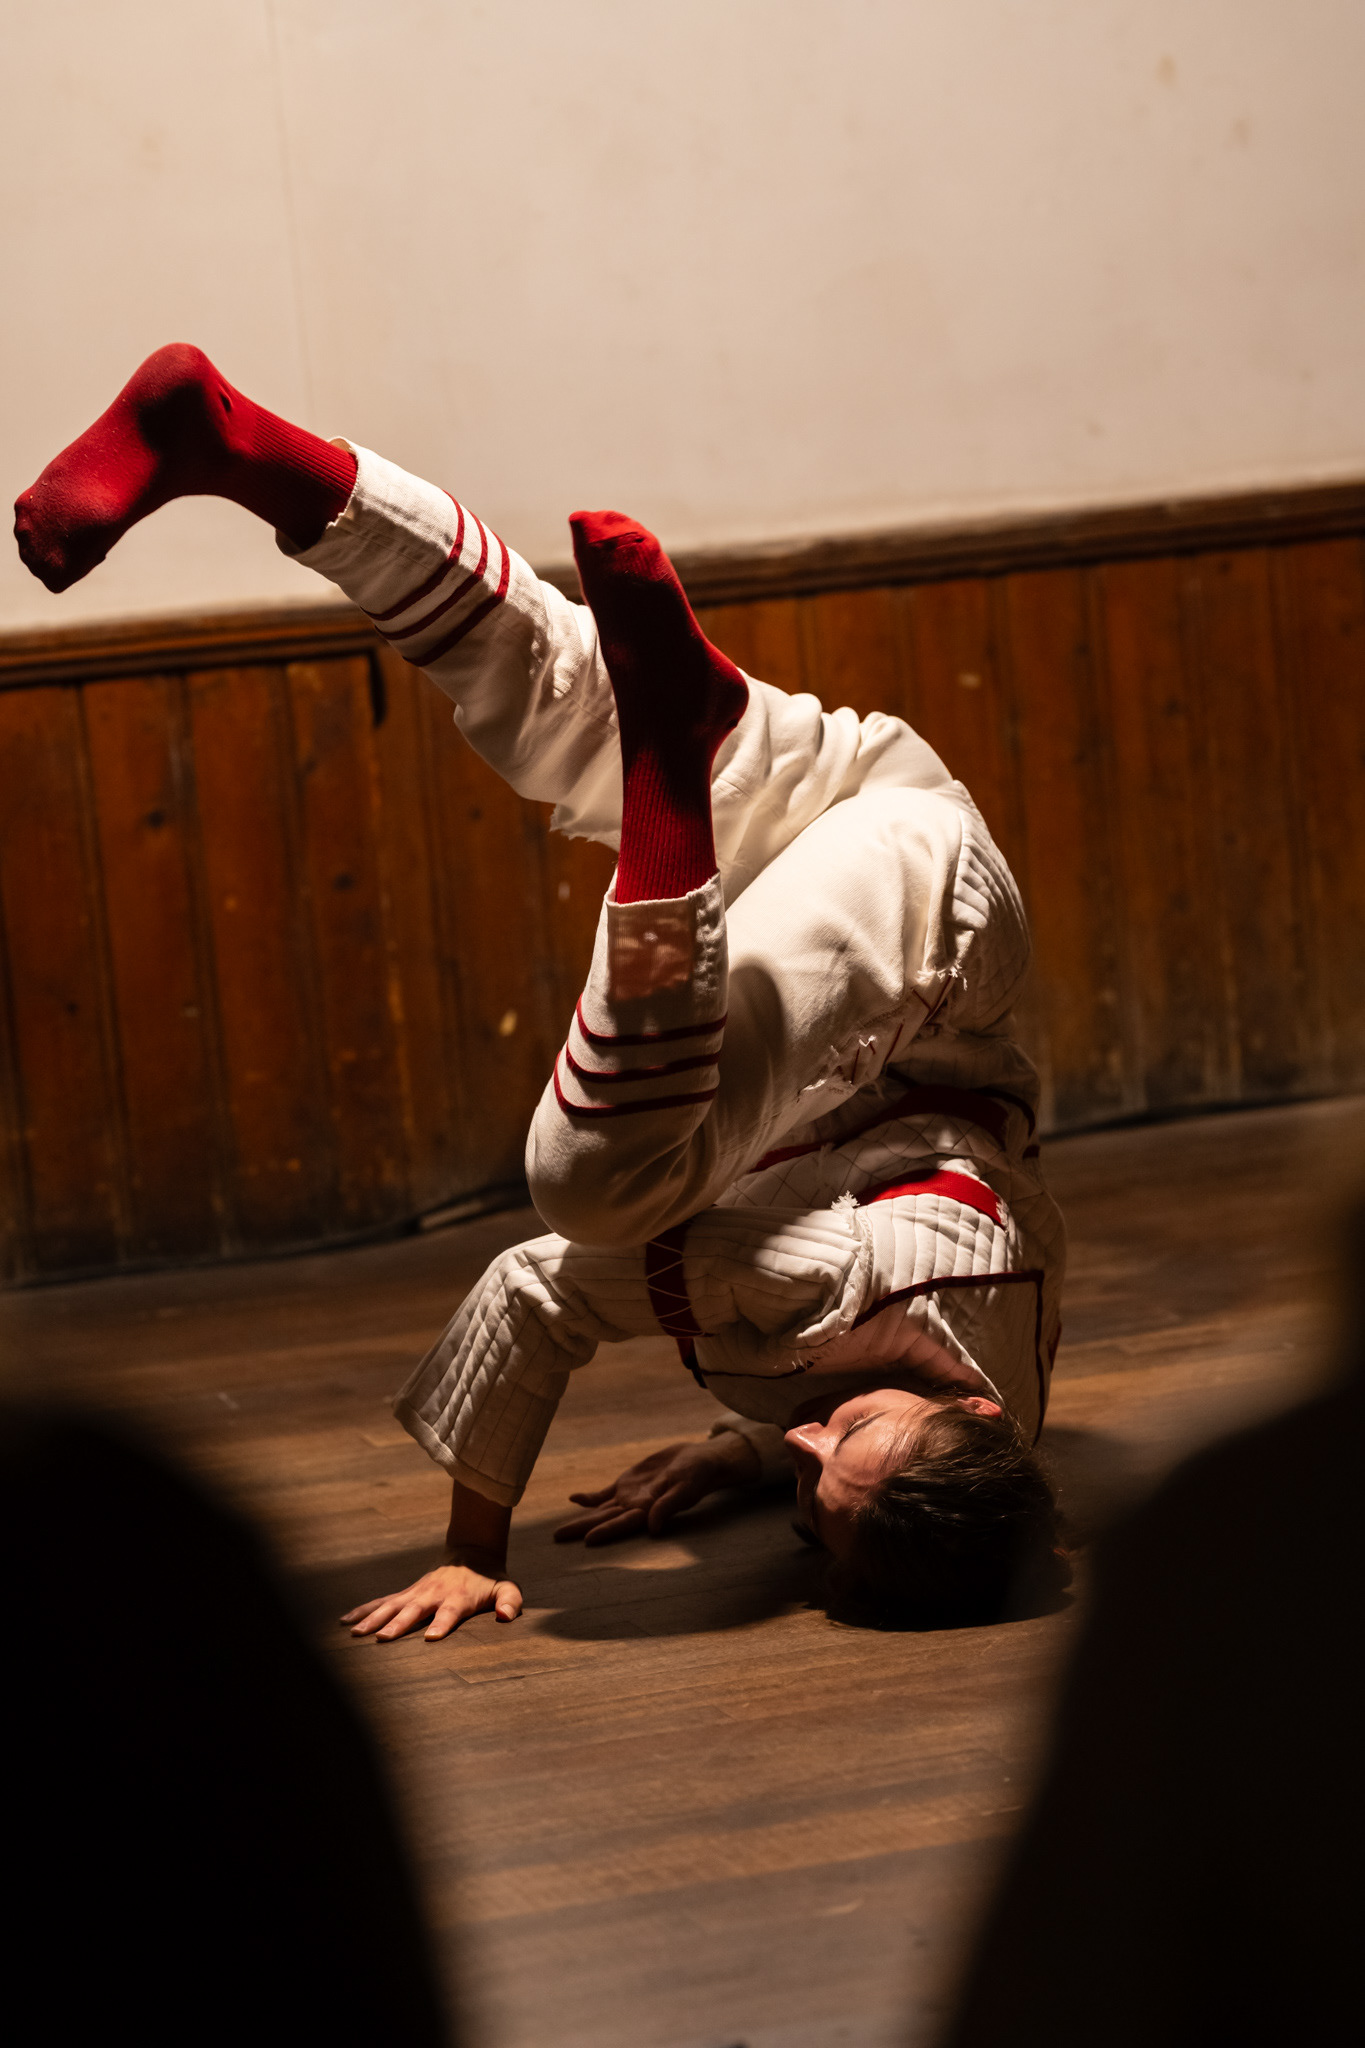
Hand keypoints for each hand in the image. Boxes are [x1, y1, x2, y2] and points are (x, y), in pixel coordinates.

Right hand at [341, 1562, 522, 1641]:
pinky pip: (382, 1601)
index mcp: (458, 1597)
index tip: (430, 1638)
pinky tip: (345, 1622)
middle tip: (382, 1639)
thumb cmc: (490, 1580)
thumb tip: (504, 1616)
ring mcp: (416, 1592)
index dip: (441, 1624)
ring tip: (355, 1634)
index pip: (450, 1613)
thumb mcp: (507, 1588)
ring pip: (392, 1605)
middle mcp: (433, 1594)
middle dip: (398, 1624)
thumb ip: (510, 1602)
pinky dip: (363, 1610)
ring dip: (373, 1618)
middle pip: (414, 1610)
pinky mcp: (406, 1593)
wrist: (471, 1554)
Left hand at [554, 1434, 760, 1546]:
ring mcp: (630, 1496)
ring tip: (560, 1532)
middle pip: (604, 1520)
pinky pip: (606, 1493)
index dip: (606, 1531)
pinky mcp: (629, 1483)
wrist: (699, 1460)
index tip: (587, 1540)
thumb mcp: (685, 1488)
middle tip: (557, 1539)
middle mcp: (635, 1507)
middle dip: (581, 1530)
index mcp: (648, 1511)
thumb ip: (668, 1507)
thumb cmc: (696, 1475)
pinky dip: (591, 1498)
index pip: (623, 1524)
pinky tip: (575, 1499)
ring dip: (581, 1520)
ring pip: (601, 1510)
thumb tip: (653, 1528)